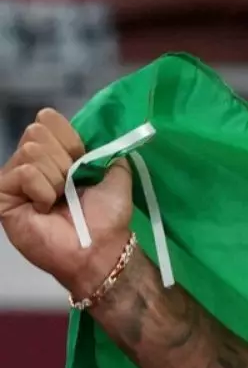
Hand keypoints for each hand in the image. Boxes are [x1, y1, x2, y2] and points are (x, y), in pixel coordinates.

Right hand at [0, 109, 133, 298]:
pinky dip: (43, 191)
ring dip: (57, 179)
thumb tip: (103, 129)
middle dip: (64, 159)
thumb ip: (107, 148)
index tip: (83, 162)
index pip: (49, 119)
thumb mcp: (116, 174)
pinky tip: (46, 209)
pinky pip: (24, 173)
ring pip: (32, 151)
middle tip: (72, 187)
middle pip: (37, 131)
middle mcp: (31, 160)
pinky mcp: (2, 194)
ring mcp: (15, 177)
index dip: (70, 139)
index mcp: (55, 152)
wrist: (100, 248)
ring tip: (60, 201)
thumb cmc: (107, 216)